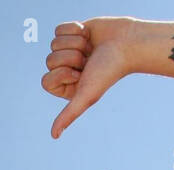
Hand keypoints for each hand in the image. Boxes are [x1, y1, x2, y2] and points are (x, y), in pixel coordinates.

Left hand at [42, 18, 138, 137]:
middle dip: (72, 57)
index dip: (63, 74)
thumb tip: (54, 136)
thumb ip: (69, 115)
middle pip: (49, 60)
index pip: (46, 80)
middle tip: (88, 60)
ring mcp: (67, 50)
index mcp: (66, 87)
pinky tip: (89, 36)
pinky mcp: (72, 32)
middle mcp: (65, 70)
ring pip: (54, 44)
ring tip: (91, 49)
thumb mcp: (86, 96)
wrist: (127, 43)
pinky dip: (76, 29)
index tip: (81, 74)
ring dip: (76, 44)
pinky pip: (60, 29)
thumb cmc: (109, 71)